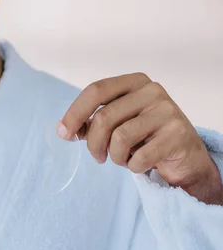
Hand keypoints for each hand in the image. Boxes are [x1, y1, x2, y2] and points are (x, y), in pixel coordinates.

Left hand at [58, 73, 222, 204]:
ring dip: (115, 156)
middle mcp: (152, 91)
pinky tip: (140, 163)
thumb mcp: (117, 124)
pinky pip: (139, 157)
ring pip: (119, 138)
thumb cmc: (145, 137)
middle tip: (97, 156)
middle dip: (93, 144)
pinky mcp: (177, 134)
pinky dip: (133, 167)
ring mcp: (167, 111)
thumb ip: (92, 122)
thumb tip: (64, 129)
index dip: (74, 113)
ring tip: (123, 158)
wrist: (185, 156)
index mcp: (134, 82)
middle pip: (104, 118)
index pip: (95, 91)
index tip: (64, 133)